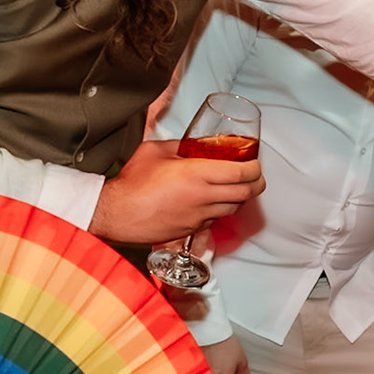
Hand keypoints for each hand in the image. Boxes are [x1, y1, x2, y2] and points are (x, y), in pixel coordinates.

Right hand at [90, 139, 264, 245]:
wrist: (116, 213)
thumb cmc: (132, 183)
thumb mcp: (156, 151)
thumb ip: (180, 146)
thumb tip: (191, 144)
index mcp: (197, 175)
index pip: (242, 173)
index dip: (255, 168)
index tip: (254, 162)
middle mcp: (202, 197)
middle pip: (246, 194)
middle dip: (256, 183)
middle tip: (254, 176)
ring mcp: (198, 216)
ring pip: (234, 209)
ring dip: (240, 198)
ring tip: (235, 187)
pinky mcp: (191, 230)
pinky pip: (216, 220)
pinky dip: (220, 210)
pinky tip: (212, 201)